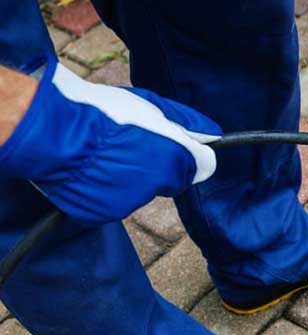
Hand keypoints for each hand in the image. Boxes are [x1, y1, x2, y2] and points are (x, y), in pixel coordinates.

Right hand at [0, 55, 220, 225]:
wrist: (52, 131)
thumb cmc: (102, 112)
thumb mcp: (151, 107)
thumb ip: (187, 123)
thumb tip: (214, 136)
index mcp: (173, 159)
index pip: (202, 166)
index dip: (187, 153)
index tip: (172, 144)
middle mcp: (156, 186)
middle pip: (169, 180)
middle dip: (156, 166)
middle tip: (128, 144)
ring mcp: (128, 203)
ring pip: (139, 192)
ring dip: (128, 177)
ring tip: (103, 154)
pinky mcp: (102, 214)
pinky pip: (111, 202)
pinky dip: (105, 189)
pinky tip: (90, 169)